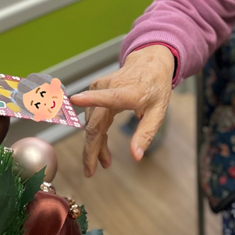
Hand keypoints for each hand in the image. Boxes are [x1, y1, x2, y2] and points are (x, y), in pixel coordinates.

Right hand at [69, 45, 174, 176]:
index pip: (109, 97)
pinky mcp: (95, 88)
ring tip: (105, 161)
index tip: (76, 99)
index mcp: (128, 92)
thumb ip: (146, 133)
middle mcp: (110, 88)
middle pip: (94, 123)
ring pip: (92, 123)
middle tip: (90, 171)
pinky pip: (92, 117)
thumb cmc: (155, 86)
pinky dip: (96, 134)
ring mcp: (100, 87)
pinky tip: (102, 148)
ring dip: (95, 144)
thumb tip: (136, 156)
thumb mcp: (158, 112)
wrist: (149, 63)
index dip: (92, 99)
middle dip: (91, 149)